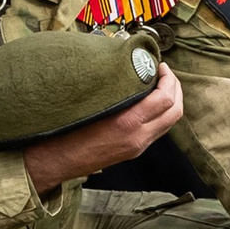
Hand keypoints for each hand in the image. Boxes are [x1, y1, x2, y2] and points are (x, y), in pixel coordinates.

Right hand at [21, 65, 185, 191]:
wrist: (53, 162)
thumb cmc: (64, 132)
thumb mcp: (90, 105)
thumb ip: (115, 91)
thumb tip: (131, 70)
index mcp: (127, 123)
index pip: (165, 99)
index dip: (169, 79)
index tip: (161, 66)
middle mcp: (138, 138)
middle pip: (175, 112)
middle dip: (176, 88)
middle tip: (165, 73)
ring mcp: (138, 146)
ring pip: (169, 122)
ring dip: (171, 101)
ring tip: (160, 84)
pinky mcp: (134, 151)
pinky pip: (158, 130)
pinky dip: (161, 113)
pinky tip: (149, 102)